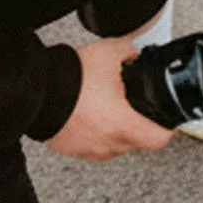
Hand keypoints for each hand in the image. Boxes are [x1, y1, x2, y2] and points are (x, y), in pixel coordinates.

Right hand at [44, 36, 175, 160]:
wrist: (37, 90)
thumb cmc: (71, 78)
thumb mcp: (110, 53)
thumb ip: (129, 53)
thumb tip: (133, 53)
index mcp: (123, 124)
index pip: (159, 139)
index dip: (165, 128)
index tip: (164, 120)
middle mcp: (107, 143)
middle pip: (136, 141)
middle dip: (136, 124)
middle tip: (130, 107)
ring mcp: (88, 149)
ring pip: (113, 145)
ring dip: (113, 130)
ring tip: (105, 108)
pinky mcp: (70, 149)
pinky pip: (90, 144)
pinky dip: (92, 132)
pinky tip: (86, 114)